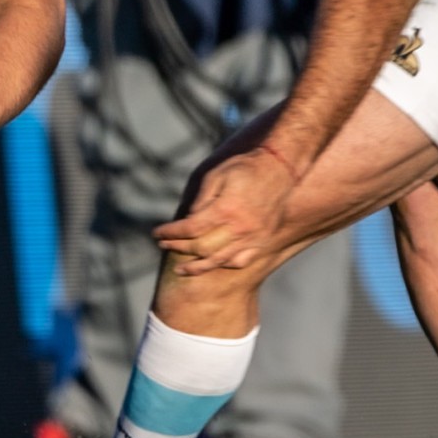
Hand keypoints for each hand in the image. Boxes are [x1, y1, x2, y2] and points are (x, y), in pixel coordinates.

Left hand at [153, 147, 295, 275]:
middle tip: (164, 245)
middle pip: (201, 248)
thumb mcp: (217, 175)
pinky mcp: (263, 240)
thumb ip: (201, 199)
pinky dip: (224, 265)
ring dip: (197, 267)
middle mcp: (239, 228)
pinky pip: (240, 261)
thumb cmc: (245, 167)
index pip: (190, 229)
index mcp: (225, 210)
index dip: (171, 233)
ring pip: (220, 261)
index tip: (157, 233)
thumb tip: (187, 220)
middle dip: (178, 247)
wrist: (280, 168)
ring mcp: (253, 237)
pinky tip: (213, 263)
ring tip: (181, 270)